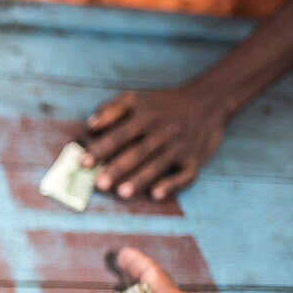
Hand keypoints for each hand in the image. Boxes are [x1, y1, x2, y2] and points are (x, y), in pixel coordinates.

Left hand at [83, 87, 225, 201]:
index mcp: (146, 116)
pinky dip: (172, 185)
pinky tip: (155, 194)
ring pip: (158, 165)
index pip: (121, 134)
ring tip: (121, 193)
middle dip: (118, 168)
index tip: (84, 163)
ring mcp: (180, 146)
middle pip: (138, 152)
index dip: (102, 149)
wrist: (208, 100)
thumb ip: (110, 109)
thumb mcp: (136, 98)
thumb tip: (89, 126)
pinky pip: (185, 174)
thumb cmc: (161, 104)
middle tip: (99, 184)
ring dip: (139, 179)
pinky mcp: (196, 159)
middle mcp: (163, 131)